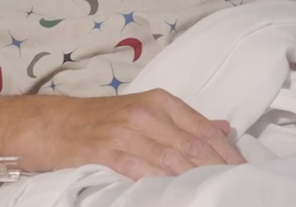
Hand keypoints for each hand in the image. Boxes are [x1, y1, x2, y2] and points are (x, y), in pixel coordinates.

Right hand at [28, 88, 244, 179]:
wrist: (52, 123)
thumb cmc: (101, 120)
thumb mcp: (145, 111)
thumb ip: (185, 120)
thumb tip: (223, 127)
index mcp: (160, 102)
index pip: (203, 128)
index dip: (225, 152)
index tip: (243, 170)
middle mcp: (146, 113)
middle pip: (192, 145)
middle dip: (216, 167)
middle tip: (235, 185)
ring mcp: (125, 131)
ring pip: (170, 158)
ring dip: (194, 177)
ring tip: (213, 191)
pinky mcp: (104, 151)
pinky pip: (138, 169)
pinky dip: (158, 182)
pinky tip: (174, 193)